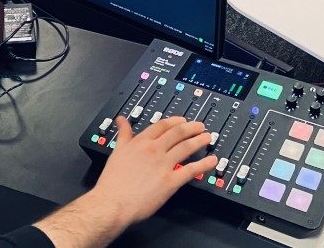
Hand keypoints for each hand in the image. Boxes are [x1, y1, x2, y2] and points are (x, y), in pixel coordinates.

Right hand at [88, 117, 217, 224]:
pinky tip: (211, 161)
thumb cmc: (112, 182)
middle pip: (177, 133)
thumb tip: (121, 120)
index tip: (182, 121)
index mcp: (140, 142)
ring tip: (207, 138)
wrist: (112, 202)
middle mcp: (154, 150)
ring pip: (186, 148)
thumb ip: (123, 135)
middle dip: (192, 128)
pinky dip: (203, 164)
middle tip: (200, 127)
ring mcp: (163, 165)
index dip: (175, 121)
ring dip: (199, 141)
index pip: (161, 126)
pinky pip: (191, 170)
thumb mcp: (116, 152)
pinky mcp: (170, 181)